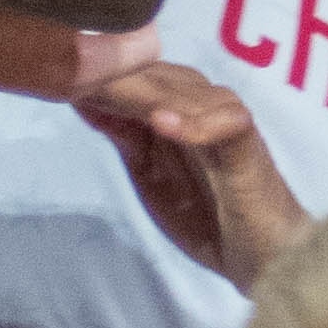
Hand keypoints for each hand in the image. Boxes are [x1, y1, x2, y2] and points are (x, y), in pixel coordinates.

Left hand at [76, 59, 309, 286]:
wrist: (268, 259)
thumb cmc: (210, 218)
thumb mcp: (151, 173)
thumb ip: (124, 134)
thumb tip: (82, 96)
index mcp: (182, 109)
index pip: (140, 76)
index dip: (103, 72)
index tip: (58, 69)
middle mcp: (206, 106)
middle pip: (161, 77)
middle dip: (117, 75)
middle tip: (71, 70)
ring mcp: (228, 125)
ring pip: (189, 92)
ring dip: (147, 92)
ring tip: (105, 86)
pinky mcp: (248, 149)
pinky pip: (227, 126)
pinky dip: (196, 125)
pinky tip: (162, 123)